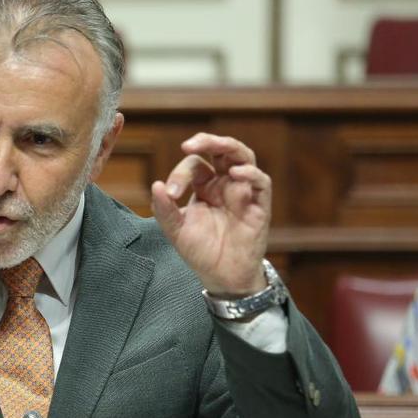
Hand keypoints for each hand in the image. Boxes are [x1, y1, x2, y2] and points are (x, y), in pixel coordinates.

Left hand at [151, 133, 270, 296]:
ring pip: (243, 157)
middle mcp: (224, 184)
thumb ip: (164, 209)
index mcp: (204, 186)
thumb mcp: (175, 230)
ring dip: (229, 147)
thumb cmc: (200, 251)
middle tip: (188, 145)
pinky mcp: (259, 205)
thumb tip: (156, 185)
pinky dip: (250, 174)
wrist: (221, 276)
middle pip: (221, 150)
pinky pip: (261, 181)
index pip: (195, 165)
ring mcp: (243, 192)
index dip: (180, 174)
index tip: (171, 194)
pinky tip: (235, 173)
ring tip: (214, 144)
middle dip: (207, 141)